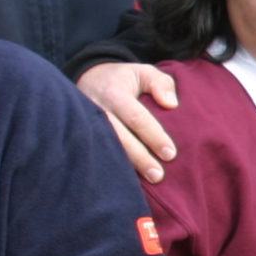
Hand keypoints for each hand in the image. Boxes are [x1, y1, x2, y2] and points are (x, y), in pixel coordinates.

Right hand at [76, 62, 179, 183]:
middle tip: (158, 176)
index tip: (170, 154)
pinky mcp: (84, 136)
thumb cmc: (123, 79)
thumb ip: (160, 83)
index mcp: (115, 93)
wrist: (88, 79)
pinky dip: (112, 168)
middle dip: (139, 158)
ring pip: (106, 149)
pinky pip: (97, 153)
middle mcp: (97, 110)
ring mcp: (87, 125)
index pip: (136, 117)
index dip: (153, 136)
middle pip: (119, 137)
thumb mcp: (142, 72)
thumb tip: (171, 104)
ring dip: (125, 167)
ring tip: (145, 184)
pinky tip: (125, 183)